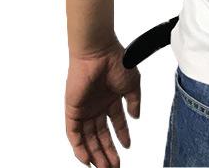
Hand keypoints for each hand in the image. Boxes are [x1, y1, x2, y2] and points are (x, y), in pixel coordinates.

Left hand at [65, 40, 140, 166]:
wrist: (99, 52)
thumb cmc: (116, 61)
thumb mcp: (132, 83)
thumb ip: (134, 101)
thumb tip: (136, 117)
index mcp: (111, 98)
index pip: (115, 123)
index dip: (121, 136)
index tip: (127, 147)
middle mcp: (97, 105)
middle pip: (101, 135)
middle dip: (108, 152)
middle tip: (115, 166)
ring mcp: (85, 109)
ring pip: (89, 138)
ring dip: (96, 154)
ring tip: (104, 167)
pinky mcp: (73, 110)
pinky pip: (74, 134)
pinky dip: (79, 148)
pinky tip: (87, 160)